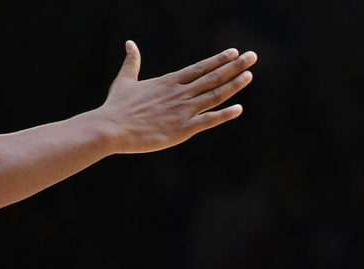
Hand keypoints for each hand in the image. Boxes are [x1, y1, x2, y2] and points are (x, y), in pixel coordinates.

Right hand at [98, 40, 256, 153]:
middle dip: (235, 67)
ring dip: (233, 85)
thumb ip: (132, 62)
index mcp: (169, 81)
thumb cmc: (117, 107)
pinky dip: (225, 114)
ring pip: (214, 95)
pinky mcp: (183, 129)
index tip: (235, 52)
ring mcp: (183, 111)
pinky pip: (208, 120)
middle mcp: (180, 93)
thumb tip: (129, 43)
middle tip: (252, 57)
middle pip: (213, 77)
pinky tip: (239, 109)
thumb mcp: (125, 80)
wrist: (111, 128)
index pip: (200, 67)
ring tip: (249, 75)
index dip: (219, 60)